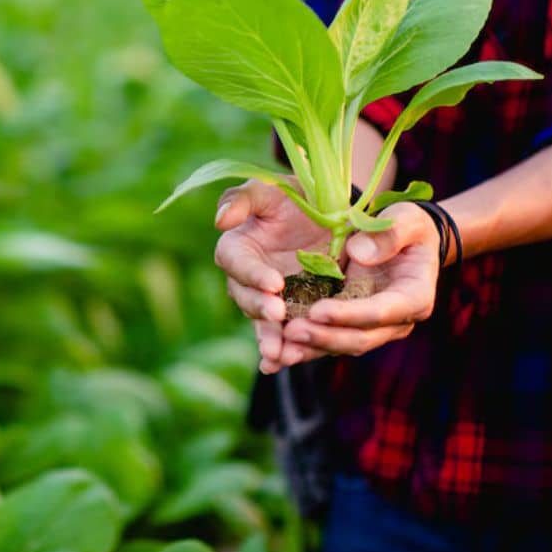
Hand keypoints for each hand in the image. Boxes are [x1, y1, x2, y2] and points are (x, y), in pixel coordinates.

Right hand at [213, 179, 330, 373]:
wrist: (331, 215)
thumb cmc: (295, 195)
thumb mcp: (271, 188)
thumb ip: (243, 199)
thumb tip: (220, 221)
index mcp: (237, 245)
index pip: (235, 262)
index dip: (252, 274)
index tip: (275, 283)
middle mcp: (247, 276)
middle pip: (244, 297)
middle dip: (260, 309)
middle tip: (279, 315)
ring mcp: (268, 297)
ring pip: (261, 321)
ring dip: (268, 338)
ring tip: (279, 354)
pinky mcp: (290, 312)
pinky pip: (282, 334)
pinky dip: (281, 350)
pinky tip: (282, 364)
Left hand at [280, 202, 439, 363]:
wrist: (401, 240)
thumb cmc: (407, 227)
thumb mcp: (407, 219)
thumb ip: (390, 234)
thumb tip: (359, 253)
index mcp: (414, 297)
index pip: (381, 312)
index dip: (349, 314)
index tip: (317, 310)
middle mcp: (394, 322)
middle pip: (358, 338)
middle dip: (324, 337)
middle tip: (290, 332)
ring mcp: (370, 328)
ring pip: (339, 345)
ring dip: (309, 348)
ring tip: (278, 346)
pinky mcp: (348, 326)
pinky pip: (324, 340)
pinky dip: (301, 347)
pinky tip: (274, 351)